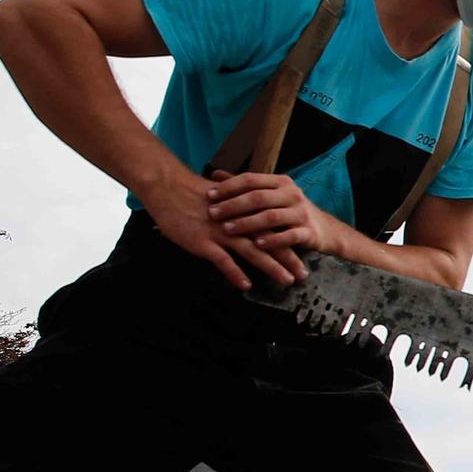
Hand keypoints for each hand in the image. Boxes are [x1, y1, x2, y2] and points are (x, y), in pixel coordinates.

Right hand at [137, 165, 302, 290]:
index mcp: (244, 211)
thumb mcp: (224, 200)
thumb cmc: (195, 195)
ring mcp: (220, 232)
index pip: (273, 228)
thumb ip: (240, 210)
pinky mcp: (203, 241)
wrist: (168, 186)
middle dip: (289, 258)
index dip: (290, 242)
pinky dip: (234, 273)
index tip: (304, 254)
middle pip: (269, 242)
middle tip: (304, 274)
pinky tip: (246, 285)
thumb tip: (254, 220)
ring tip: (286, 281)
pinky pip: (222, 260)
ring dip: (271, 267)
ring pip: (251, 251)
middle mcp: (237, 222)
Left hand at [207, 171, 332, 272]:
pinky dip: (272, 240)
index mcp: (281, 182)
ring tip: (227, 230)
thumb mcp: (271, 195)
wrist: (326, 230)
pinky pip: (289, 236)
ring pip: (271, 216)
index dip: (229, 187)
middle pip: (258, 197)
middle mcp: (292, 194)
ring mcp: (301, 213)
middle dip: (233, 205)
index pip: (251, 179)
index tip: (208, 195)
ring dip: (247, 223)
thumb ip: (244, 186)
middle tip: (212, 213)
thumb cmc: (290, 212)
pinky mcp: (309, 232)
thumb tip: (214, 175)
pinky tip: (257, 245)